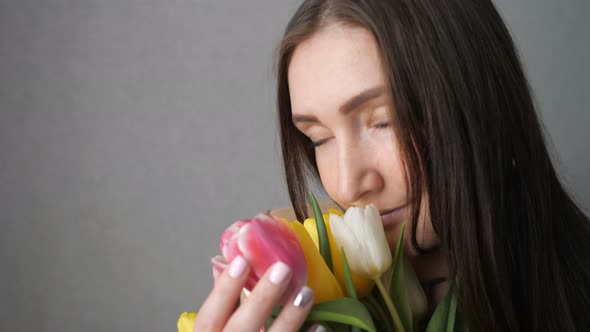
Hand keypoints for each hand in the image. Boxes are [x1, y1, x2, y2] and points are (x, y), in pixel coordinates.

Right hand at [194, 256, 314, 331]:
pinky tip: (319, 326)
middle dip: (262, 298)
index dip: (224, 290)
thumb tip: (224, 263)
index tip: (242, 261)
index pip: (209, 317)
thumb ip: (222, 304)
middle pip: (240, 328)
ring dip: (290, 318)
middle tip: (283, 269)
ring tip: (306, 292)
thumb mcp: (217, 331)